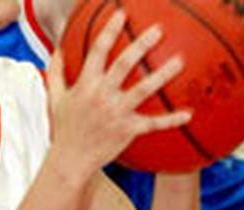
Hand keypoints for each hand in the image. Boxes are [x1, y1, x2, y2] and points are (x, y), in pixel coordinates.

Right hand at [46, 10, 190, 179]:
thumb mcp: (55, 98)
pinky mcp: (127, 130)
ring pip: (143, 90)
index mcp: (85, 85)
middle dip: (141, 45)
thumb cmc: (64, 127)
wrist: (70, 160)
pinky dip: (171, 120)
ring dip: (163, 75)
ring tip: (180, 61)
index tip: (121, 14)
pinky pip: (152, 123)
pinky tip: (189, 113)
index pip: (97, 52)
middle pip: (124, 65)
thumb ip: (56, 71)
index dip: (109, 31)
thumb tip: (56, 48)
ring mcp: (116, 113)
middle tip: (158, 29)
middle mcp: (101, 96)